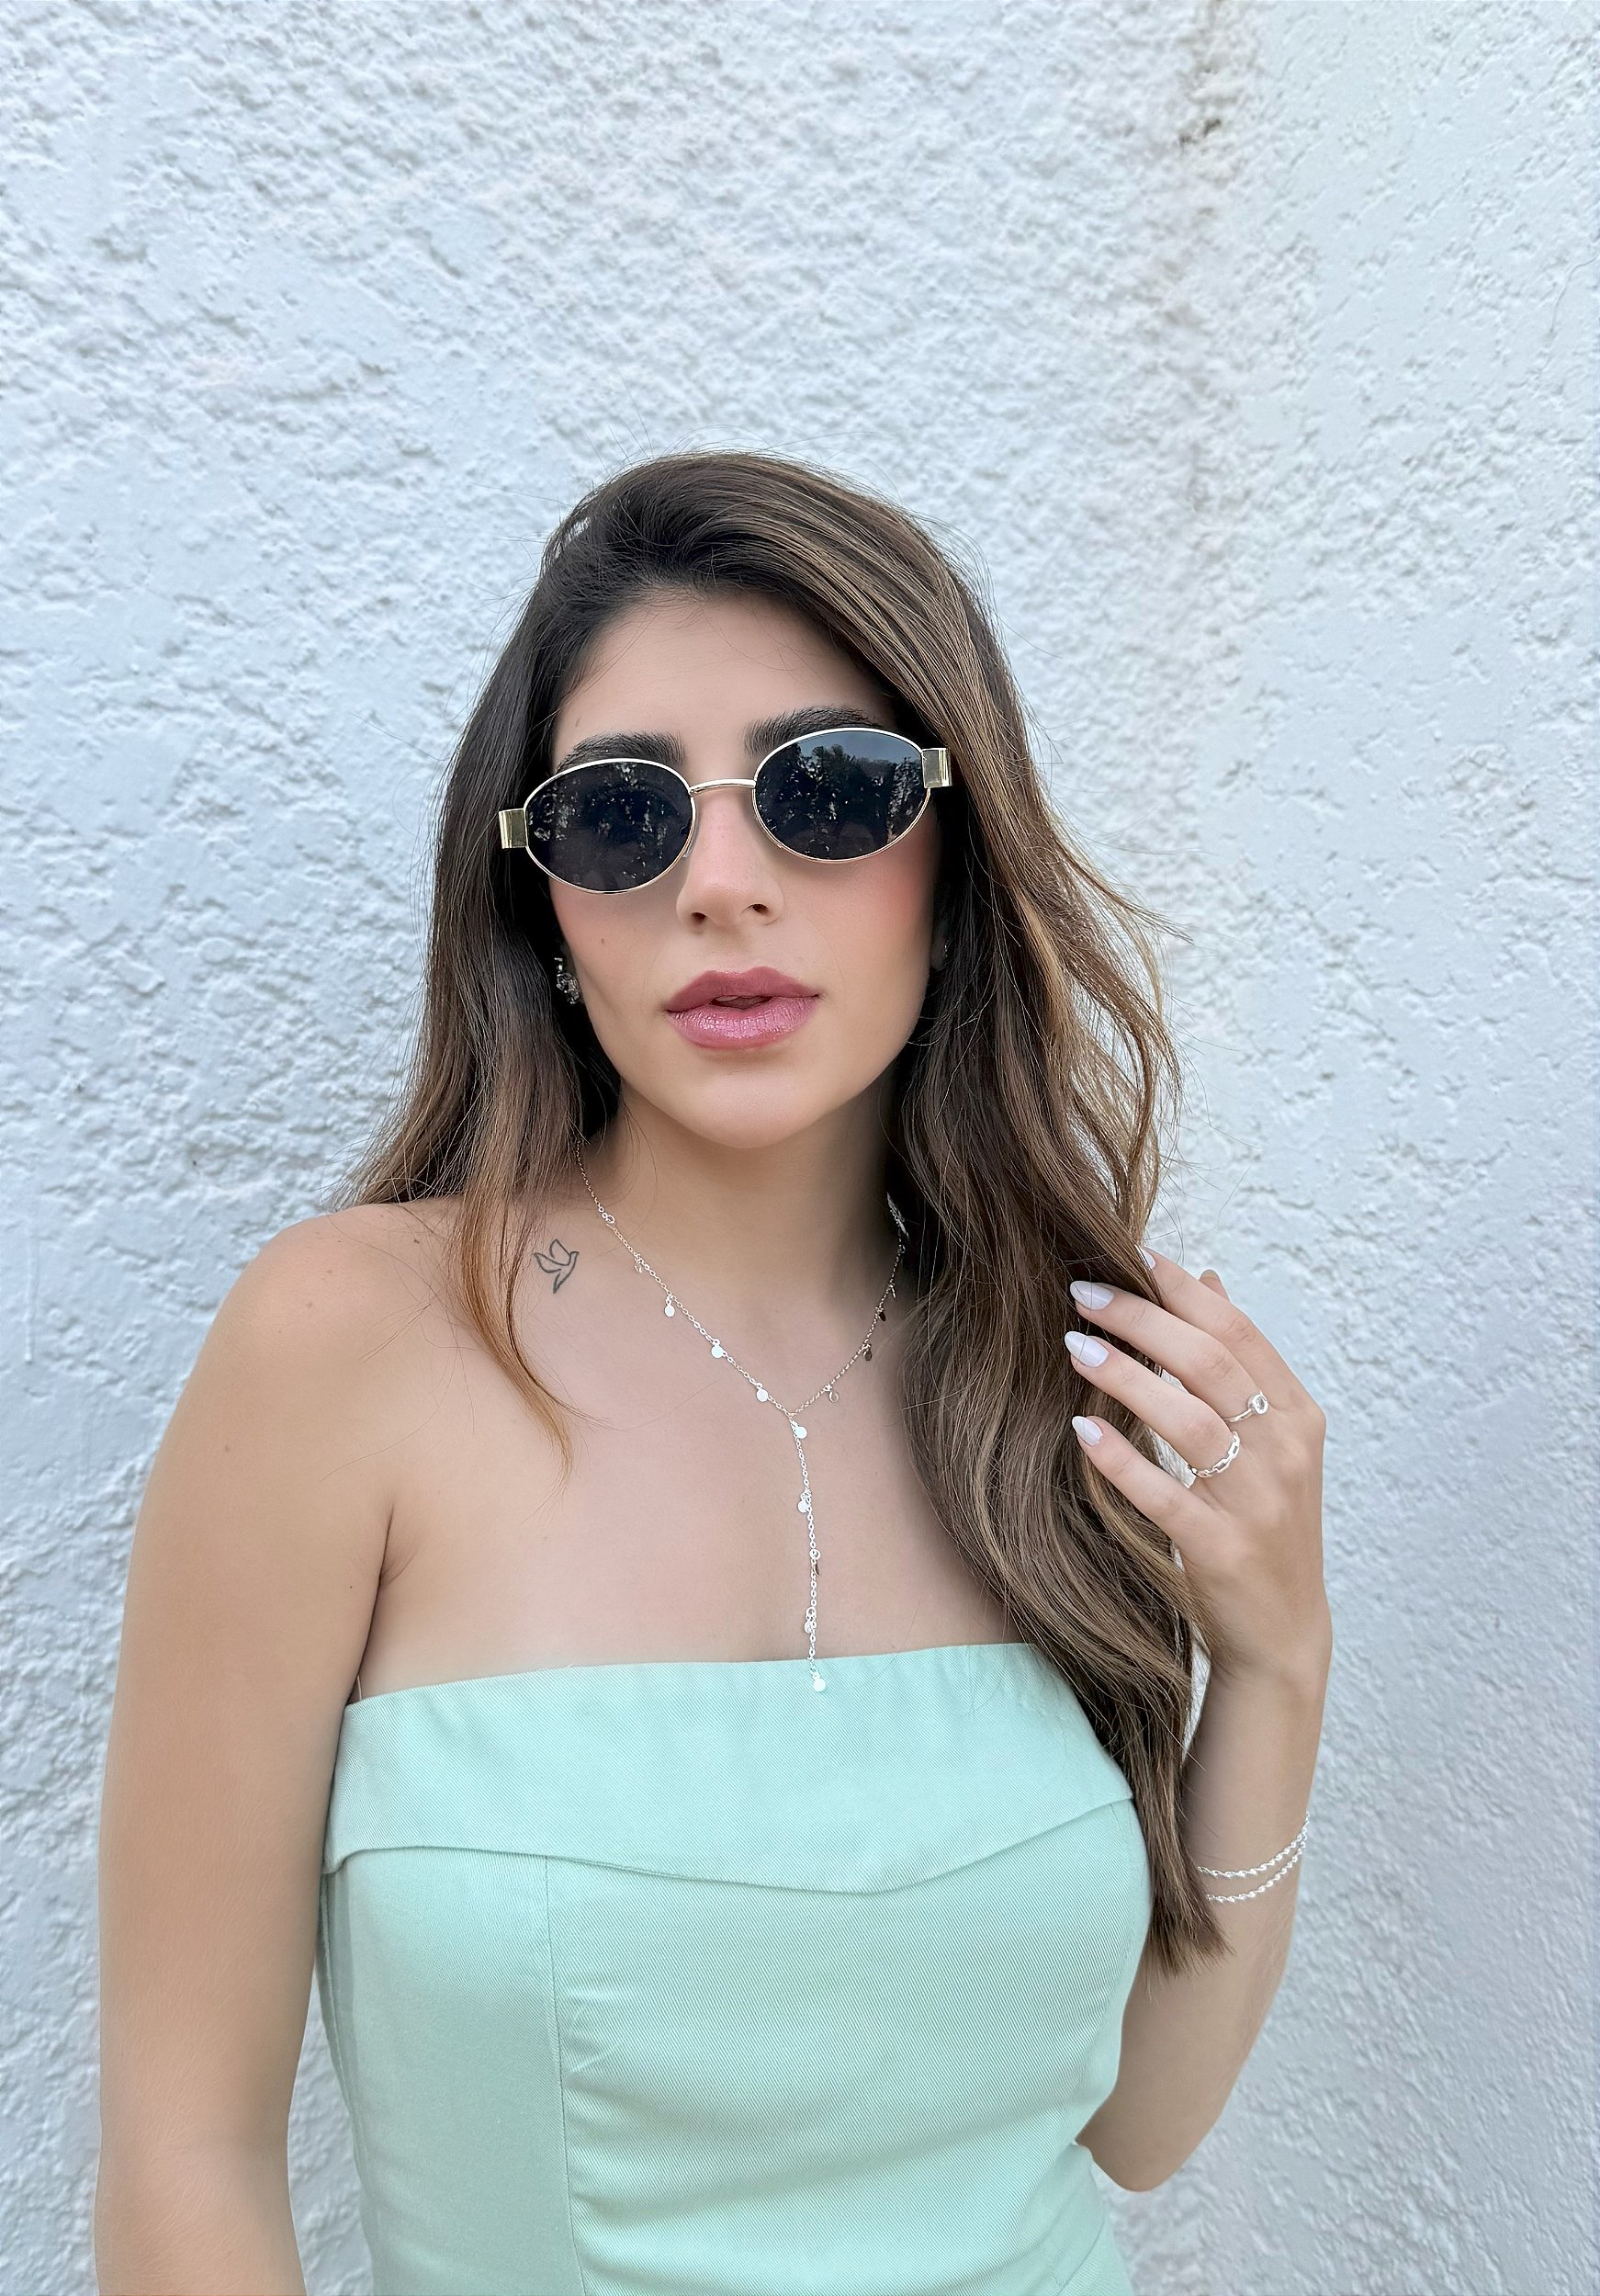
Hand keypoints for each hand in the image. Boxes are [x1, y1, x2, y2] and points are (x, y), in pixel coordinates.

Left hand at [1065, 1253, 1329, 1688]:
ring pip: (1190, 1419)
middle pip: (1211, 1364)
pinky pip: (1164, 1495)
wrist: (1282, 1634)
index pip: (1240, 1334)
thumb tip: (1208, 1280)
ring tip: (1074, 1346)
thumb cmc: (1264, 1525)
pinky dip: (1122, 1459)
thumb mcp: (1270, 1441)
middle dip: (1143, 1319)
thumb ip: (1239, 1363)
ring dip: (1127, 1376)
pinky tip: (1080, 1429)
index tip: (1131, 1256)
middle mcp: (1285, 1453)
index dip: (1184, 1291)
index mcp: (1298, 1417)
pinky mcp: (1223, 1550)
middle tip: (1082, 1292)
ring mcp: (1258, 1503)